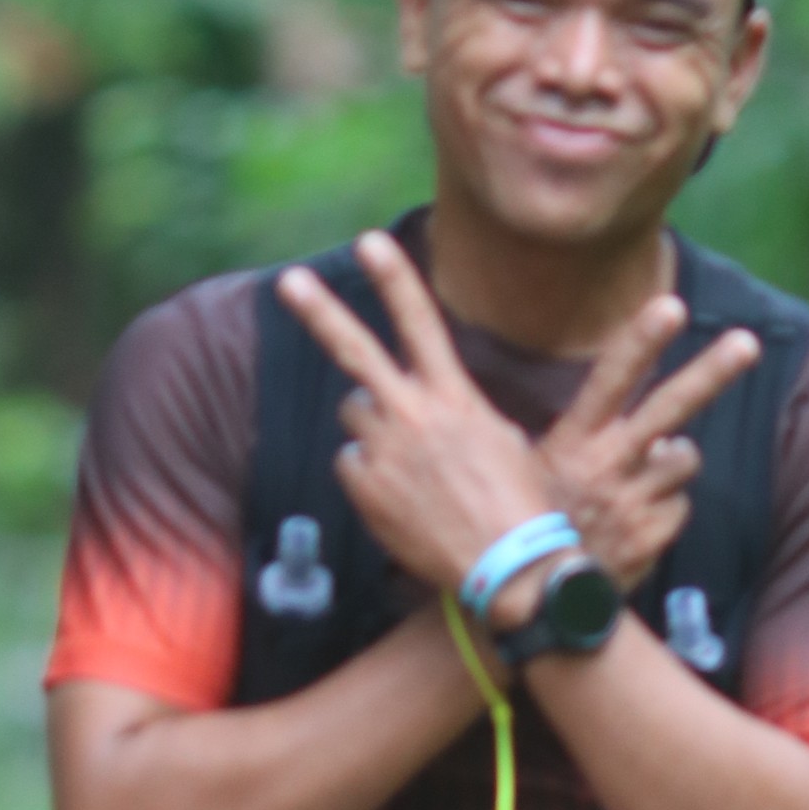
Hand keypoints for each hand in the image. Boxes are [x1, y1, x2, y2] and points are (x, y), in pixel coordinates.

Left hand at [276, 230, 555, 591]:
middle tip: (289, 283)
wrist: (508, 567)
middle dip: (320, 312)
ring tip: (409, 458)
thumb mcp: (502, 440)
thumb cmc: (520, 504)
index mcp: (454, 398)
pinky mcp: (365, 491)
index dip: (394, 279)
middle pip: (356, 353)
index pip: (420, 323)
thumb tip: (427, 409)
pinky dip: (369, 473)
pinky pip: (352, 464)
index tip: (370, 242)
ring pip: (355, 414)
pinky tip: (401, 497)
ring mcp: (384, 454)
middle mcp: (413, 417)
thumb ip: (456, 413)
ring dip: (371, 424)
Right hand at [537, 297, 760, 592]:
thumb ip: (583, 435)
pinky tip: (634, 525)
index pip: (609, 381)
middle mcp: (604, 467)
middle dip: (711, 372)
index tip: (670, 307)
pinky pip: (680, 507)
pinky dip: (664, 510)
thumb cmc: (528, 524)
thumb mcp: (532, 469)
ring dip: (671, 463)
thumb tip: (635, 413)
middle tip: (747, 342)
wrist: (528, 603)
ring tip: (638, 481)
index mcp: (571, 442)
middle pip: (668, 408)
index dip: (641, 341)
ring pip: (684, 458)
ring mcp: (631, 504)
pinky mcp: (651, 538)